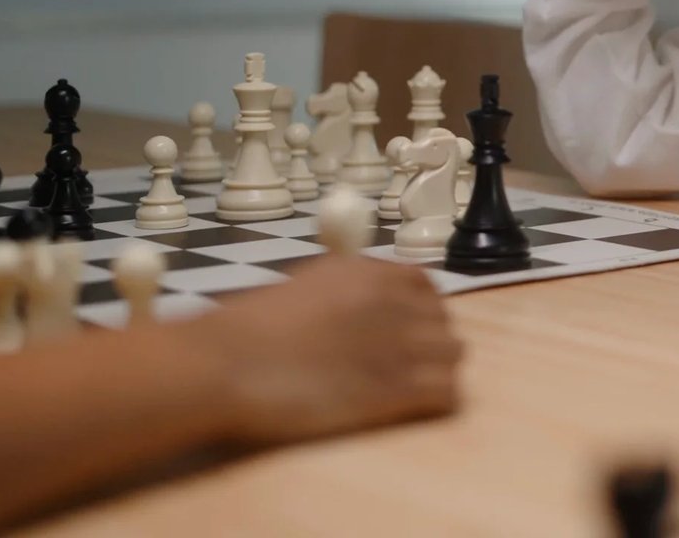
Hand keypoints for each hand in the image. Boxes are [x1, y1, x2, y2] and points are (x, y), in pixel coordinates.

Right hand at [193, 256, 463, 445]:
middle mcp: (392, 300)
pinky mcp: (397, 387)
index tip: (407, 327)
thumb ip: (343, 290)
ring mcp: (399, 342)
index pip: (424, 285)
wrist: (225, 364)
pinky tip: (414, 408)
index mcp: (368, 271)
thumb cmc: (244, 331)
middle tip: (405, 364)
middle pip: (443, 320)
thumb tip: (360, 306)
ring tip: (409, 387)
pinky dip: (438, 400)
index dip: (419, 309)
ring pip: (453, 352)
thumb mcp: (303, 288)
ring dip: (437, 369)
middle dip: (429, 341)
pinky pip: (448, 390)